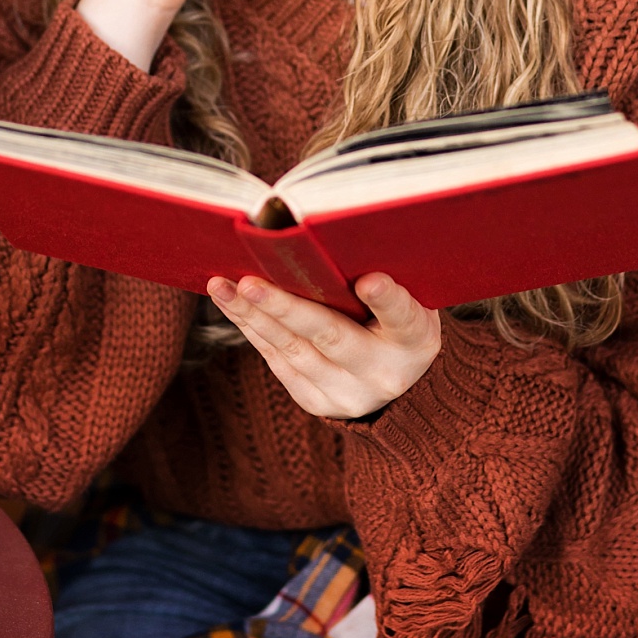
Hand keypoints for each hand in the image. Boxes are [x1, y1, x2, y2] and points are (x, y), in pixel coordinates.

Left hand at [207, 272, 441, 419]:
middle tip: (249, 284)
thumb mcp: (409, 299)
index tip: (370, 282)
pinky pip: (277, 360)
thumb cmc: (394, 321)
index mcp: (415, 340)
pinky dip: (252, 328)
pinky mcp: (317, 402)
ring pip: (292, 349)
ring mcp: (348, 393)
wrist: (393, 380)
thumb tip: (330, 236)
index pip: (404, 318)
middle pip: (331, 336)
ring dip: (252, 315)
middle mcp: (382, 372)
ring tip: (221, 286)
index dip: (388, 300)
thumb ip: (382, 276)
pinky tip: (230, 303)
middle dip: (286, 309)